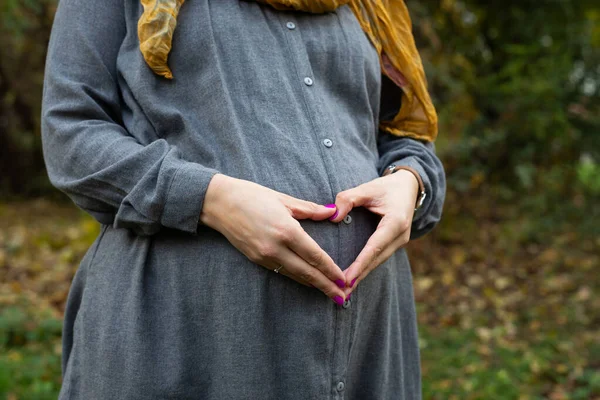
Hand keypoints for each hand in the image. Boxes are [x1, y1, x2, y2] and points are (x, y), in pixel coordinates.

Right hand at [200, 174, 348, 304]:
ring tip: (329, 293)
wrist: (219, 203)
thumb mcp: (283, 199)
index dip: (331, 270)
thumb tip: (331, 212)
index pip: (315, 256)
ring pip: (295, 275)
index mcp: (286, 230)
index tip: (344, 279)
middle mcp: (276, 248)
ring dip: (313, 285)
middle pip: (307, 272)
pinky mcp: (256, 259)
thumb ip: (309, 209)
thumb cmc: (251, 196)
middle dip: (326, 286)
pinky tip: (308, 281)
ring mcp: (265, 256)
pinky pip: (282, 271)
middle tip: (342, 297)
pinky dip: (298, 278)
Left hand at [330, 170, 418, 295]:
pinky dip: (367, 268)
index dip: (360, 264)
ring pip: (379, 262)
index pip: (375, 247)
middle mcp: (400, 236)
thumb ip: (348, 199)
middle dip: (359, 276)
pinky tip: (354, 278)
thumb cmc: (386, 187)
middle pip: (377, 260)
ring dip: (362, 275)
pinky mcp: (395, 243)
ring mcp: (400, 241)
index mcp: (396, 222)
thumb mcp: (367, 188)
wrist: (409, 187)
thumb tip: (333, 216)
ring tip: (344, 291)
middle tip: (340, 292)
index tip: (346, 279)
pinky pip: (379, 258)